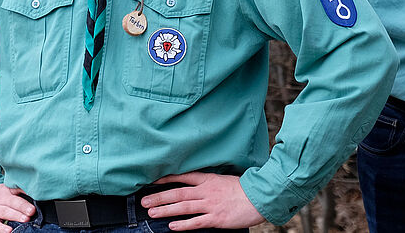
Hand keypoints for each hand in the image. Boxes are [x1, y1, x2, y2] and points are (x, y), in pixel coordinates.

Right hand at [0, 183, 35, 232]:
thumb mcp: (5, 191)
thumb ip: (18, 193)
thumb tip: (38, 195)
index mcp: (7, 191)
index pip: (17, 189)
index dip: (26, 191)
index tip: (36, 195)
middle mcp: (0, 199)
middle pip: (13, 202)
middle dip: (23, 206)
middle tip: (32, 211)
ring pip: (6, 212)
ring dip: (16, 216)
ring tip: (26, 219)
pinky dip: (2, 228)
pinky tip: (9, 231)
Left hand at [142, 172, 265, 229]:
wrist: (261, 197)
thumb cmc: (244, 189)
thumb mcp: (224, 180)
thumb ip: (209, 183)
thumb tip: (196, 186)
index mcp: (209, 179)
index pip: (183, 177)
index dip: (167, 179)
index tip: (153, 181)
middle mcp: (207, 191)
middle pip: (178, 193)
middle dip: (159, 197)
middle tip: (143, 201)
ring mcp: (211, 205)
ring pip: (183, 207)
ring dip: (165, 210)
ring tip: (151, 213)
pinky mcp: (217, 218)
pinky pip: (196, 222)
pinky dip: (183, 224)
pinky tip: (171, 226)